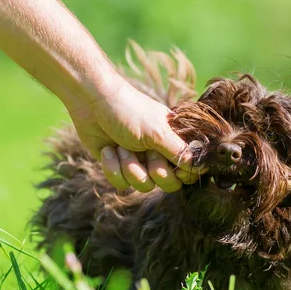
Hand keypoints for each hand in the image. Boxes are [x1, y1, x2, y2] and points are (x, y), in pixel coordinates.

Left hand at [68, 78, 200, 192]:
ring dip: (130, 167)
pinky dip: (112, 167)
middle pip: (169, 184)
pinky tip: (108, 150)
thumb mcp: (158, 132)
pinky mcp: (118, 167)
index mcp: (173, 141)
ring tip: (121, 147)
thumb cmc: (129, 111)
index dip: (183, 174)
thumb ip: (179, 152)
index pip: (189, 169)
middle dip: (155, 172)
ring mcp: (138, 161)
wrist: (92, 104)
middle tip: (147, 155)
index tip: (176, 169)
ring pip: (143, 185)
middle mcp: (159, 153)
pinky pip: (121, 183)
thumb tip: (198, 168)